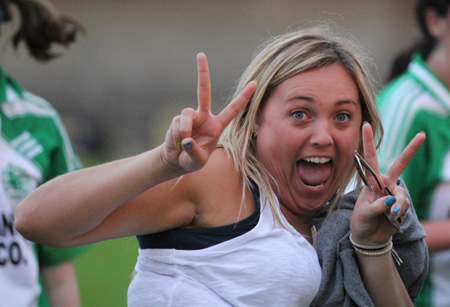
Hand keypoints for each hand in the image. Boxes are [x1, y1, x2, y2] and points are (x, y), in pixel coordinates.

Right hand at [161, 53, 256, 172]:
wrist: (174, 161)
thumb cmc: (191, 161)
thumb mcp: (197, 161)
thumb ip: (194, 151)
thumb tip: (186, 139)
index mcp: (217, 125)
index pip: (233, 109)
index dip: (243, 97)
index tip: (255, 83)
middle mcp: (204, 117)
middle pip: (204, 91)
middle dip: (202, 73)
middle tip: (200, 54)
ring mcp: (190, 117)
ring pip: (187, 115)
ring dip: (185, 130)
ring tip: (183, 144)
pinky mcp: (177, 120)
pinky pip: (177, 124)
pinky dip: (177, 135)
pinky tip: (177, 143)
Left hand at [350, 123, 425, 244]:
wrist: (369, 238)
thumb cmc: (361, 222)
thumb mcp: (363, 214)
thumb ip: (375, 207)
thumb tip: (390, 201)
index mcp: (371, 180)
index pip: (369, 158)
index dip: (367, 141)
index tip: (365, 124)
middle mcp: (384, 184)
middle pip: (400, 164)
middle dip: (411, 150)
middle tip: (422, 135)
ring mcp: (394, 194)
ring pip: (402, 193)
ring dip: (398, 204)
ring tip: (390, 215)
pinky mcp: (402, 205)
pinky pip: (405, 206)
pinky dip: (399, 212)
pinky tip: (392, 218)